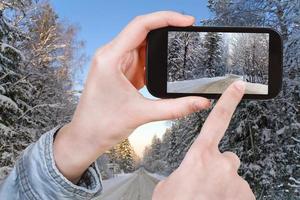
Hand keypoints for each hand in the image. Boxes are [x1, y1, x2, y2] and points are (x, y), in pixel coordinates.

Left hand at [53, 11, 210, 182]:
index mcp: (110, 58)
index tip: (187, 21)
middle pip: (142, 31)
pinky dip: (155, 59)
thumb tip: (201, 102)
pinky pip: (141, 58)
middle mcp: (111, 55)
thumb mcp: (142, 114)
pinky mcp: (120, 71)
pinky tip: (166, 64)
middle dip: (167, 29)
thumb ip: (175, 108)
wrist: (86, 137)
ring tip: (181, 48)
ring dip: (161, 46)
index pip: (140, 25)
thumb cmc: (102, 124)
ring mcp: (115, 62)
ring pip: (142, 44)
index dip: (166, 18)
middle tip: (188, 32)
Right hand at [152, 81, 255, 199]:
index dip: (229, 101)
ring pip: (233, 177)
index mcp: (200, 155)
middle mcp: (223, 164)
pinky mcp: (246, 197)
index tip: (239, 86)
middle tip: (206, 183)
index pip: (217, 120)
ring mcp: (237, 183)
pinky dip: (231, 197)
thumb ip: (183, 172)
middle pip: (227, 157)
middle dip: (219, 166)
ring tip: (208, 197)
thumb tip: (189, 175)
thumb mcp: (168, 184)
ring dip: (224, 185)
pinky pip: (240, 193)